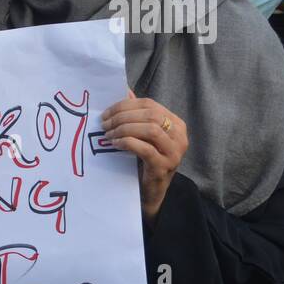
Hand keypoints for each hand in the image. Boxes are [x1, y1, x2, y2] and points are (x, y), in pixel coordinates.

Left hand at [101, 91, 187, 221]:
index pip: (150, 105)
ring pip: (150, 130)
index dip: (126, 105)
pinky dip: (128, 143)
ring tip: (108, 135)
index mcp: (176, 124)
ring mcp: (175, 152)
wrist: (151, 192)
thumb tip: (125, 91)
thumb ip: (137, 115)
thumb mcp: (142, 135)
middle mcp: (180, 136)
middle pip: (150, 115)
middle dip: (123, 117)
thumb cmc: (144, 161)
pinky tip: (115, 144)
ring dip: (124, 129)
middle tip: (104, 124)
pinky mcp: (164, 166)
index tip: (106, 113)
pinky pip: (145, 149)